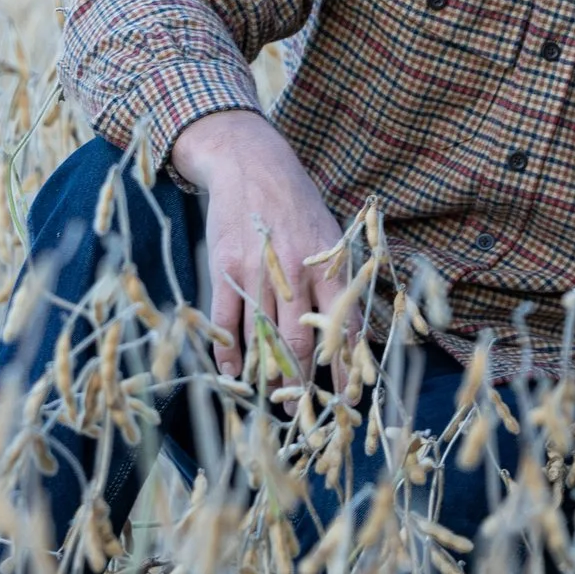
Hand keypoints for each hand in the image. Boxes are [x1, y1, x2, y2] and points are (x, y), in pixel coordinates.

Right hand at [171, 109, 345, 385]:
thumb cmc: (298, 206)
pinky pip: (228, 322)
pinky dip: (230, 353)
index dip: (345, 367)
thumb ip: (338, 283)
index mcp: (331, 268)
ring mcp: (260, 273)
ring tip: (273, 398)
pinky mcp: (226, 270)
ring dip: (269, 375)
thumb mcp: (331, 238)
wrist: (252, 165)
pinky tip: (235, 374)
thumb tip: (348, 334)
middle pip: (303, 343)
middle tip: (301, 408)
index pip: (343, 329)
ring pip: (265, 338)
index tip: (346, 397)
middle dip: (303, 382)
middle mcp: (298, 275)